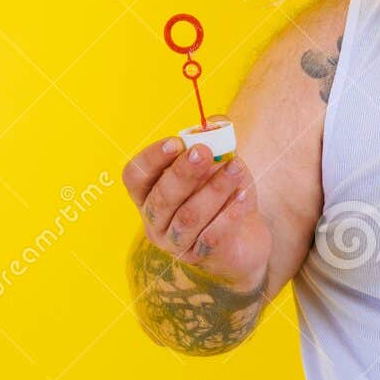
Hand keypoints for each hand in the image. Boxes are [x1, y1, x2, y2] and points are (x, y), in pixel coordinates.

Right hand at [122, 137, 271, 292]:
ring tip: (237, 168)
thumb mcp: (220, 164)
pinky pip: (212, 237)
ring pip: (188, 218)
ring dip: (213, 190)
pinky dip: (229, 214)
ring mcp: (177, 244)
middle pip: (160, 198)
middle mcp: (155, 221)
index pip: (135, 176)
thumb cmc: (222, 196)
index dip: (151, 158)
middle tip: (205, 152)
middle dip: (183, 173)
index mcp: (149, 194)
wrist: (244, 239)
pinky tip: (243, 195)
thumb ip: (216, 140)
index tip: (176, 142)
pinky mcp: (203, 258)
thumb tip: (216, 121)